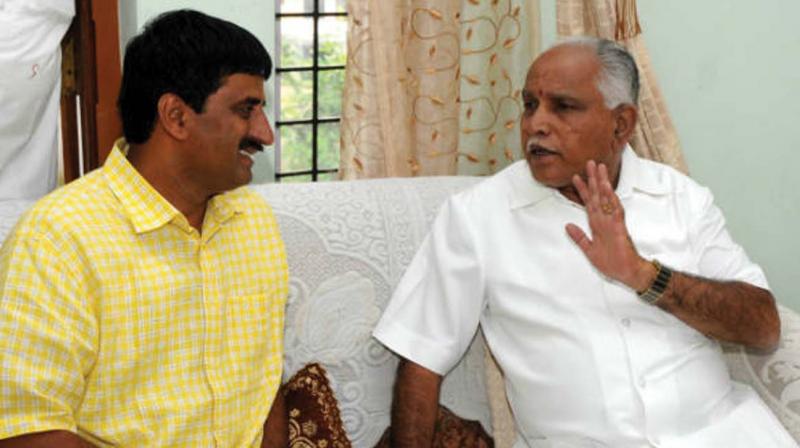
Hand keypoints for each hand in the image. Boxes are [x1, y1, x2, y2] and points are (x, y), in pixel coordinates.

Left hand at [565, 160, 653, 291]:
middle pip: (597, 195)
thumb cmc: (612, 263)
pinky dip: (610, 198)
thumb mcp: (589, 250)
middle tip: (588, 163)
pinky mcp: (619, 227)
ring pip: (606, 198)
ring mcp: (612, 222)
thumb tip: (567, 225)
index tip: (575, 177)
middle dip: (592, 179)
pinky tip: (607, 187)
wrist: (628, 273)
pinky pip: (614, 209)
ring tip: (598, 168)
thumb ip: (579, 238)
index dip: (582, 190)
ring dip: (602, 183)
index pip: (588, 203)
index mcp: (597, 224)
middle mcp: (604, 220)